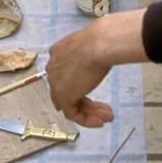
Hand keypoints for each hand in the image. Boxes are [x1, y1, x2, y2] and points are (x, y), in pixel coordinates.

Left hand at [47, 9, 147, 126]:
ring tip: (108, 117)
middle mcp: (53, 67)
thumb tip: (106, 53)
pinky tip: (100, 122)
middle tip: (104, 109)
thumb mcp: (94, 45)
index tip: (91, 94)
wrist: (99, 44)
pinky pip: (73, 114)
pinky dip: (87, 120)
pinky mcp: (63, 95)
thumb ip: (92, 53)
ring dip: (91, 113)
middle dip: (87, 102)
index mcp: (58, 52)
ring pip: (71, 104)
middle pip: (67, 91)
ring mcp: (56, 82)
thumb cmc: (101, 40)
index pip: (64, 75)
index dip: (79, 87)